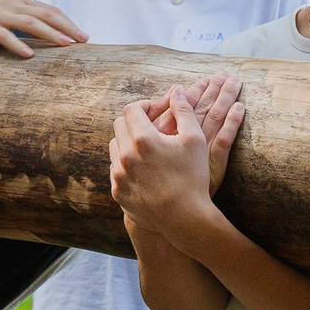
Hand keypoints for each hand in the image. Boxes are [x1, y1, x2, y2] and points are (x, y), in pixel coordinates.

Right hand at [0, 0, 85, 58]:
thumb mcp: (4, 8)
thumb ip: (21, 16)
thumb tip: (41, 29)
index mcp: (20, 2)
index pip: (50, 10)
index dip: (68, 21)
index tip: (83, 34)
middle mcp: (14, 6)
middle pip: (47, 15)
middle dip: (68, 27)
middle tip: (84, 40)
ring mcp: (0, 16)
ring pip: (31, 24)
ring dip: (50, 34)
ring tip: (66, 45)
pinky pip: (4, 36)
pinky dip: (17, 45)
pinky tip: (28, 55)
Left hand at [109, 88, 217, 240]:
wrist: (185, 218)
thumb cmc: (193, 177)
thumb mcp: (194, 139)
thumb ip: (184, 111)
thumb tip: (176, 91)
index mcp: (143, 139)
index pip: (131, 109)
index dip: (143, 106)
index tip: (155, 111)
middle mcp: (125, 155)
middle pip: (119, 126)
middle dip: (134, 122)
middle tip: (150, 127)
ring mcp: (118, 175)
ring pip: (114, 148)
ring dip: (127, 142)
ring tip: (146, 148)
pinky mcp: (117, 192)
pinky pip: (115, 170)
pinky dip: (125, 165)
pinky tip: (143, 169)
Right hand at [152, 73, 243, 192]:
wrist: (167, 215)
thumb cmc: (156, 185)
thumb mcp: (148, 159)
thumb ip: (149, 134)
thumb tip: (158, 110)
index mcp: (164, 136)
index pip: (179, 106)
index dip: (190, 92)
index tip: (201, 82)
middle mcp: (183, 141)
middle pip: (200, 107)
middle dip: (211, 89)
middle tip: (222, 75)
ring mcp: (201, 152)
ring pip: (214, 117)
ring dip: (224, 97)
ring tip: (233, 81)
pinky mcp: (215, 165)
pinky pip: (225, 139)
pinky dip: (233, 122)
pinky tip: (241, 108)